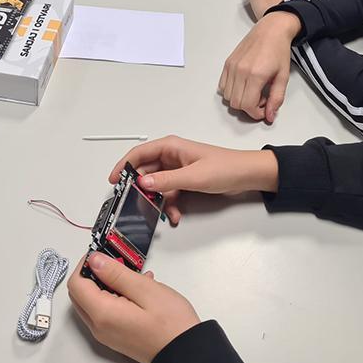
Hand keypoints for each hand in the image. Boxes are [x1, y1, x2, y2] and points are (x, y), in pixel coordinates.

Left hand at [68, 252, 199, 362]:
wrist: (186, 351)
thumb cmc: (172, 325)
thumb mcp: (145, 290)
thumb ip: (116, 273)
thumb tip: (95, 261)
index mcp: (103, 314)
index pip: (76, 284)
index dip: (85, 264)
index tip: (100, 253)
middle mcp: (99, 327)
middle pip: (80, 293)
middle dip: (93, 273)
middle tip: (114, 261)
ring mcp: (106, 333)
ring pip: (92, 301)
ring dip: (105, 284)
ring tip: (130, 275)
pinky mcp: (115, 335)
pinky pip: (104, 311)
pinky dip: (113, 296)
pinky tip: (136, 289)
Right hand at [110, 135, 278, 224]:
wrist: (248, 175)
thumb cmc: (226, 167)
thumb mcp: (194, 176)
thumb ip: (167, 180)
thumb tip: (142, 183)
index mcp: (171, 146)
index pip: (139, 154)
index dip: (123, 166)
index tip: (114, 180)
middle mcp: (171, 156)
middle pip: (145, 172)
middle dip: (141, 190)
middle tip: (135, 204)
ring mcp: (177, 169)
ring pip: (157, 186)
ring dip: (158, 201)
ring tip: (162, 213)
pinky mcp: (184, 181)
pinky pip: (169, 194)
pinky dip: (169, 205)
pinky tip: (174, 215)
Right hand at [219, 11, 300, 121]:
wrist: (271, 30)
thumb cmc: (279, 50)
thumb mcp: (283, 77)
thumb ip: (276, 98)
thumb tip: (270, 116)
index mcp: (256, 75)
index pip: (247, 105)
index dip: (256, 113)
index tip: (265, 110)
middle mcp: (240, 71)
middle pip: (236, 103)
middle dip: (249, 108)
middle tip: (261, 100)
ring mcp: (232, 67)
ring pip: (227, 96)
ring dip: (240, 100)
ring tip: (253, 91)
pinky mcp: (227, 63)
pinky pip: (222, 86)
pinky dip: (231, 91)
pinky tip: (244, 85)